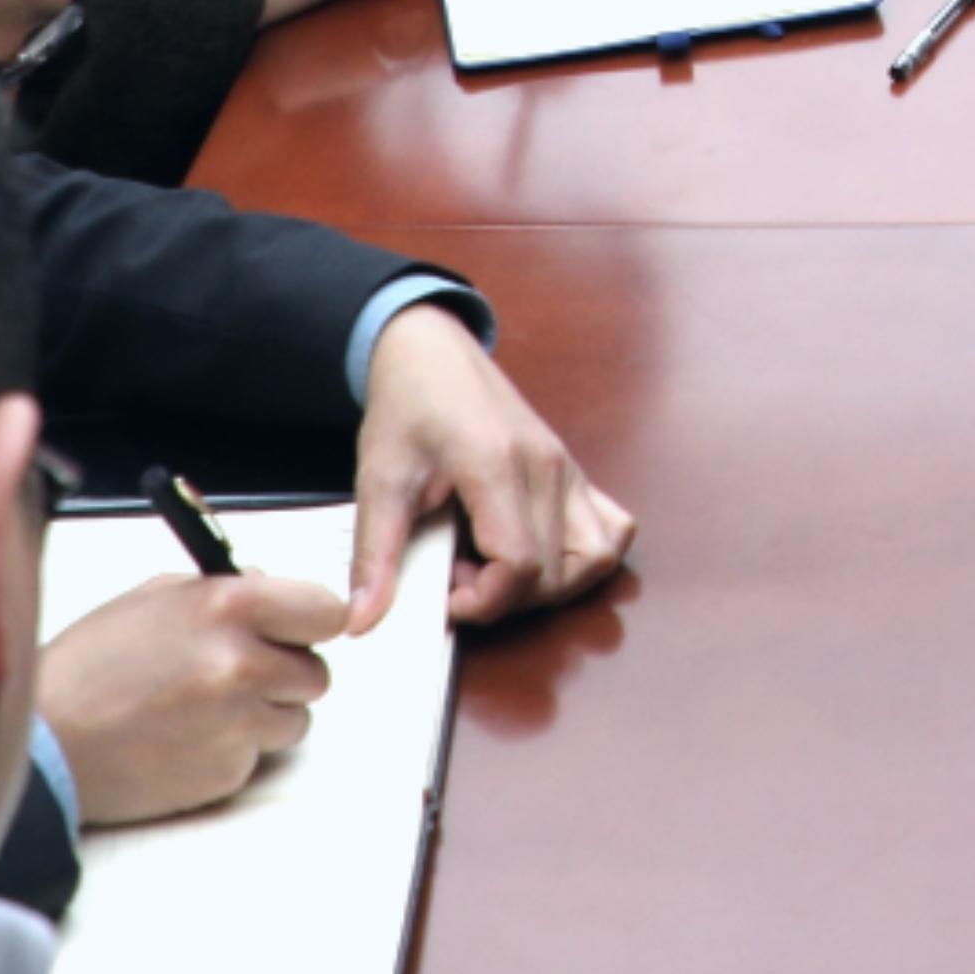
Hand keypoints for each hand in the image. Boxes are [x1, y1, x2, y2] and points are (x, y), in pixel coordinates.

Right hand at [39, 569, 344, 824]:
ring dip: (263, 715)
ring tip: (205, 709)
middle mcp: (241, 665)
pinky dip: (231, 750)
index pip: (326, 610)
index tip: (299, 630)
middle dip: (286, 672)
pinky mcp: (227, 774)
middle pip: (317, 673)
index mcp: (226, 609)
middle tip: (242, 672)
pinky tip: (185, 739)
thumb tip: (272, 589)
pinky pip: (257, 757)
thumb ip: (223, 591)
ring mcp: (237, 725)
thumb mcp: (153, 599)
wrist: (47, 743)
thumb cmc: (90, 667)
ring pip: (295, 720)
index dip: (312, 622)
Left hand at [350, 302, 636, 627]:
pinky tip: (537, 553)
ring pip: (596, 558)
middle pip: (556, 573)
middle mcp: (546, 468)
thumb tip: (362, 622)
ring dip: (552, 585)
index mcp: (496, 466)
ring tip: (497, 570)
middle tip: (459, 576)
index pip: (520, 565)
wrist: (433, 351)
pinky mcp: (574, 471)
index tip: (446, 595)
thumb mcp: (379, 480)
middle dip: (506, 598)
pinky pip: (612, 529)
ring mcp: (568, 468)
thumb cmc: (408, 407)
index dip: (484, 600)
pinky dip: (584, 558)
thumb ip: (376, 556)